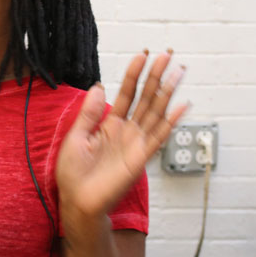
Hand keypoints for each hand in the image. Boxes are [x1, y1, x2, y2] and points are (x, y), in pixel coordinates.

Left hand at [55, 51, 188, 219]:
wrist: (77, 201)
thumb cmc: (73, 174)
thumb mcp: (75, 137)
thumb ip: (89, 113)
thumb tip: (99, 86)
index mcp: (109, 125)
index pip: (125, 94)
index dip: (134, 74)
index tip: (142, 56)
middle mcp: (126, 131)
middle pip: (145, 98)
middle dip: (155, 76)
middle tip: (167, 55)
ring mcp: (135, 143)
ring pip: (155, 112)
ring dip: (167, 92)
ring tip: (178, 71)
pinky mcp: (140, 158)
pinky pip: (158, 136)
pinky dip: (171, 121)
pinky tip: (182, 106)